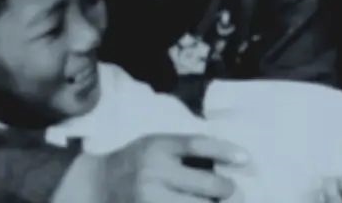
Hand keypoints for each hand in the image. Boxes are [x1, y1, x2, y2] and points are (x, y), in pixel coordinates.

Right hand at [53, 134, 247, 202]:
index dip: (225, 150)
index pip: (198, 145)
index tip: (246, 158)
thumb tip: (230, 155)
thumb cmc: (136, 161)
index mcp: (157, 147)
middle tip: (232, 191)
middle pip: (207, 184)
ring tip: (220, 202)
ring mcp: (149, 198)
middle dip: (227, 190)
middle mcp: (153, 172)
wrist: (95, 186)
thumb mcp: (156, 144)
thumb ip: (185, 148)